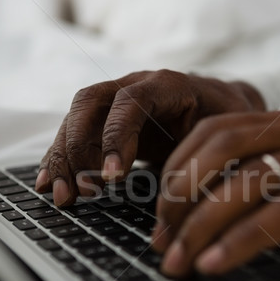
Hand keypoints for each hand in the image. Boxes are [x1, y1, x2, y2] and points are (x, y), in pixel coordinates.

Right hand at [35, 69, 264, 205]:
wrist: (222, 108)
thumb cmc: (229, 122)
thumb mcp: (229, 134)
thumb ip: (213, 153)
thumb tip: (197, 195)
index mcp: (169, 84)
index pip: (131, 102)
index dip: (116, 137)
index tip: (111, 177)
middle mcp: (135, 85)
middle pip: (91, 104)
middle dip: (79, 148)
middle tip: (81, 191)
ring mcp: (117, 101)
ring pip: (76, 119)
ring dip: (64, 157)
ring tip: (62, 196)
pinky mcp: (107, 122)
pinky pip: (75, 135)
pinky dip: (60, 159)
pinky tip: (50, 184)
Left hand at [152, 108, 279, 275]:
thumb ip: (279, 160)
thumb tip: (228, 198)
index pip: (213, 132)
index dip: (178, 170)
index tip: (162, 208)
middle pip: (217, 157)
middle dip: (178, 200)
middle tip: (160, 238)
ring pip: (244, 187)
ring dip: (201, 228)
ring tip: (177, 260)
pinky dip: (241, 242)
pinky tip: (217, 262)